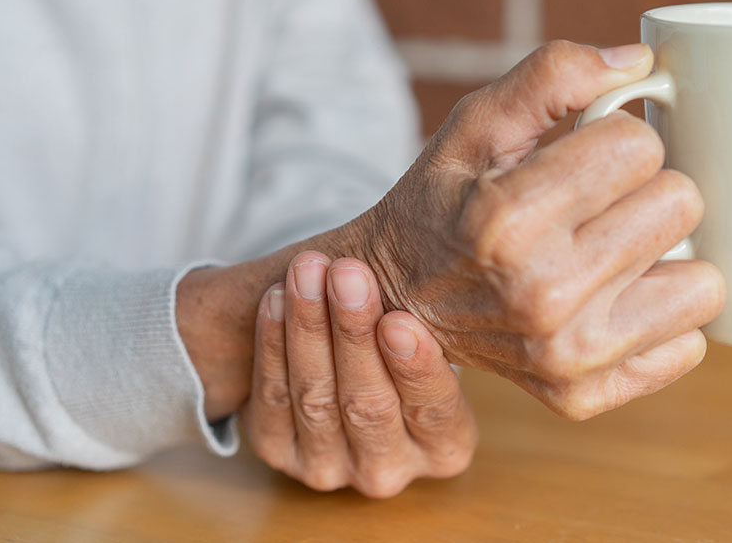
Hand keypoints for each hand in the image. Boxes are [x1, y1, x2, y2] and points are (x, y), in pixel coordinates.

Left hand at [242, 252, 475, 496]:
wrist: (348, 364)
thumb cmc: (405, 339)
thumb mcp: (435, 336)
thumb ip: (438, 318)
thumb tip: (459, 261)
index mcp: (446, 448)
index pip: (434, 412)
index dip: (415, 369)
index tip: (399, 320)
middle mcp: (388, 470)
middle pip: (368, 406)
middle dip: (354, 334)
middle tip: (347, 275)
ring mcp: (329, 468)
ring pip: (316, 399)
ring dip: (309, 329)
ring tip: (308, 272)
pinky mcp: (277, 452)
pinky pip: (272, 399)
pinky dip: (273, 345)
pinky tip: (277, 298)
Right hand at [350, 40, 725, 419]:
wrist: (399, 299)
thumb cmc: (444, 202)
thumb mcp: (476, 124)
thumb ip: (553, 76)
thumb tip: (639, 62)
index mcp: (508, 219)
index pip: (641, 146)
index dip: (619, 139)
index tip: (585, 157)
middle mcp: (542, 295)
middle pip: (681, 205)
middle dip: (648, 191)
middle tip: (602, 204)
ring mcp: (568, 356)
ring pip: (705, 283)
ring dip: (667, 258)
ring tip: (616, 252)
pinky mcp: (586, 394)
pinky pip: (690, 344)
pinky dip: (660, 317)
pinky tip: (614, 300)